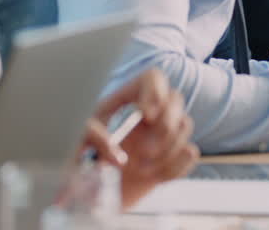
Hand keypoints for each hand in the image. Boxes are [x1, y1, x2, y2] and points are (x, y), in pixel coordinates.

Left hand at [83, 68, 197, 207]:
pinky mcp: (172, 157)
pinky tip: (154, 176)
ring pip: (185, 125)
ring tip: (142, 168)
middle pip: (175, 98)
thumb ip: (93, 139)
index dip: (155, 91)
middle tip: (145, 150)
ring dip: (168, 149)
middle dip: (165, 125)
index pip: (153, 78)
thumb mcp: (78, 140)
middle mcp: (149, 113)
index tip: (146, 114)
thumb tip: (117, 156)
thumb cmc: (81, 157)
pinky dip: (175, 166)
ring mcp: (163, 134)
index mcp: (127, 99)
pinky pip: (190, 153)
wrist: (91, 191)